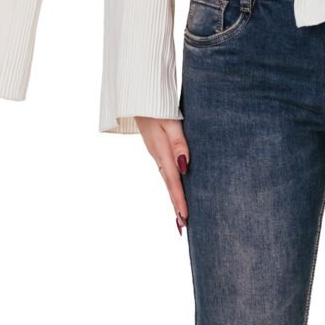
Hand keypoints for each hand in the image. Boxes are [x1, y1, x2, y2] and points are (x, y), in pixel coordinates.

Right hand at [135, 117, 189, 232]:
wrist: (139, 97)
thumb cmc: (157, 106)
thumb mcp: (171, 121)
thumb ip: (179, 142)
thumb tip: (184, 166)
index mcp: (162, 151)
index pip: (173, 180)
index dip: (179, 199)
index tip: (185, 217)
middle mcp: (158, 156)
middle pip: (169, 186)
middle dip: (176, 206)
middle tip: (183, 227)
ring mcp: (156, 154)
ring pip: (167, 181)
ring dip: (174, 199)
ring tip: (180, 218)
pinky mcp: (158, 151)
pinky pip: (165, 173)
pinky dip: (171, 187)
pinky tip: (175, 193)